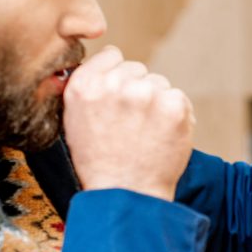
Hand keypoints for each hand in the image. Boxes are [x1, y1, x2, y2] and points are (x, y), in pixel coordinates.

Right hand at [63, 46, 194, 200]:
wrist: (126, 196)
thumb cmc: (100, 163)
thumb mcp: (74, 121)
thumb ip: (87, 86)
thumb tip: (107, 61)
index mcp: (84, 85)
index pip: (111, 55)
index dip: (116, 75)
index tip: (117, 96)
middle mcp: (114, 84)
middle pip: (137, 69)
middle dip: (136, 90)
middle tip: (131, 124)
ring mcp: (146, 94)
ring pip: (158, 83)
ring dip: (156, 102)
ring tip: (145, 134)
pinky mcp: (174, 106)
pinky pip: (177, 98)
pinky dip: (175, 115)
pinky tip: (161, 137)